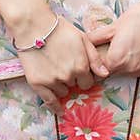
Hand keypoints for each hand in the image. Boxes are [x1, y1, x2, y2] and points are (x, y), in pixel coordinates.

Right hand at [0, 0, 107, 114]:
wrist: (34, 27)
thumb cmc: (60, 30)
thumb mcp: (83, 39)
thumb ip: (95, 58)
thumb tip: (105, 74)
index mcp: (81, 66)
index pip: (88, 82)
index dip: (85, 77)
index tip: (81, 72)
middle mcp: (68, 76)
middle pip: (75, 85)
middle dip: (73, 78)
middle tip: (65, 66)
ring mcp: (52, 81)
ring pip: (63, 91)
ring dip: (62, 85)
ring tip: (55, 70)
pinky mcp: (37, 83)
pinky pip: (49, 101)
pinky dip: (55, 107)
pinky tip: (60, 111)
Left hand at [86, 0, 139, 76]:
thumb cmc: (137, 16)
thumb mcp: (113, 26)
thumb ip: (95, 38)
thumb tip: (83, 43)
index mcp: (116, 59)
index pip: (99, 70)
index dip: (96, 62)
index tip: (98, 54)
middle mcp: (130, 68)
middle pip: (112, 71)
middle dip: (109, 62)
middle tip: (113, 46)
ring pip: (125, 71)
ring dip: (122, 63)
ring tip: (126, 45)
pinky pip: (138, 68)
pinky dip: (135, 61)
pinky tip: (137, 47)